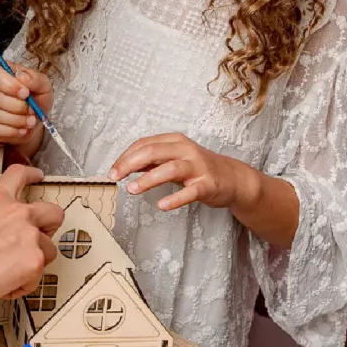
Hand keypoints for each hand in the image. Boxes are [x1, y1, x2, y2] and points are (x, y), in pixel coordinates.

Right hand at [0, 59, 51, 147]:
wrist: (34, 119)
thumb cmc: (36, 97)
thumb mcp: (42, 85)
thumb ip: (35, 79)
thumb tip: (22, 77)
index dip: (9, 85)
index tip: (26, 93)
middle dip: (16, 106)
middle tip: (32, 110)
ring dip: (16, 120)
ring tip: (31, 121)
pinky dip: (11, 131)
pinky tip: (22, 129)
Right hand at [0, 162, 64, 336]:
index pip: (19, 175)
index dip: (32, 175)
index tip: (37, 178)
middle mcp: (18, 214)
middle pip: (53, 213)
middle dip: (50, 226)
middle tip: (38, 238)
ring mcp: (30, 237)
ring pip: (49, 251)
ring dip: (34, 262)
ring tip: (11, 274)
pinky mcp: (35, 262)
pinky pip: (36, 277)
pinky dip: (23, 285)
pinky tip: (3, 287)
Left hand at [109, 133, 249, 211]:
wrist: (233, 178)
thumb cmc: (199, 168)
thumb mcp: (174, 159)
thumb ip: (152, 161)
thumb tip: (125, 165)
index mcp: (175, 141)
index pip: (145, 144)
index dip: (126, 156)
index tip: (113, 170)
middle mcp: (186, 150)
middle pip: (154, 151)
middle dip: (131, 163)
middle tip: (115, 177)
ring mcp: (198, 167)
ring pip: (170, 168)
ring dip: (149, 179)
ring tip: (132, 189)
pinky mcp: (208, 185)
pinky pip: (190, 192)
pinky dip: (175, 198)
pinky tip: (161, 205)